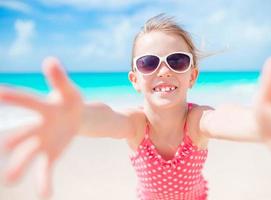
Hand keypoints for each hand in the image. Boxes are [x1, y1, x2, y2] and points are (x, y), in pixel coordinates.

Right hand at [0, 57, 83, 196]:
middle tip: (4, 147)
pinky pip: (45, 169)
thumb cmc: (71, 101)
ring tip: (11, 180)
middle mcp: (37, 126)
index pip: (28, 101)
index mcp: (43, 108)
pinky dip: (44, 182)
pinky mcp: (51, 154)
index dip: (15, 96)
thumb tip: (50, 60)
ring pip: (29, 155)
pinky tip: (45, 195)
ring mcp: (43, 142)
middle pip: (23, 134)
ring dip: (20, 167)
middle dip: (13, 140)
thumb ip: (60, 79)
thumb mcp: (70, 91)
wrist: (77, 117)